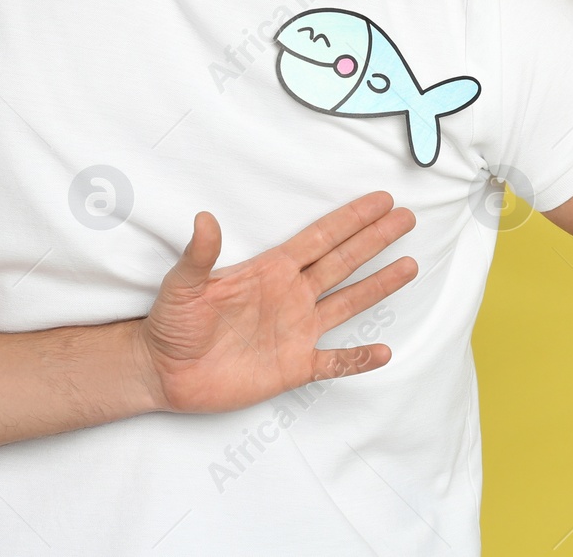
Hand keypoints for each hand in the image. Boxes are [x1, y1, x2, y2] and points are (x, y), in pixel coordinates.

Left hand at [133, 192, 417, 413]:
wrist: (163, 371)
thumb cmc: (170, 323)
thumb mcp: (182, 285)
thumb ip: (198, 254)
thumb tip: (203, 218)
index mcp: (270, 270)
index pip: (320, 238)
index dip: (351, 219)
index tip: (381, 200)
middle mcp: (290, 295)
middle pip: (343, 262)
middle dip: (375, 239)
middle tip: (407, 218)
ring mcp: (296, 331)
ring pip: (348, 304)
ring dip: (378, 286)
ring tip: (409, 267)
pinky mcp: (293, 367)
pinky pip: (334, 362)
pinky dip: (359, 359)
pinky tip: (384, 352)